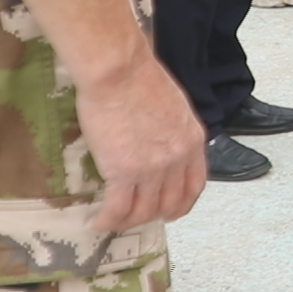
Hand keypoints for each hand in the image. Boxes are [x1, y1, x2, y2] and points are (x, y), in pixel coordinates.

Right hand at [74, 52, 207, 231]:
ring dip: (128, 221)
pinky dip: (108, 220)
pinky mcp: (124, 171)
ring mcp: (153, 167)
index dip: (182, 203)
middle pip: (170, 203)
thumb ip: (171, 129)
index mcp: (192, 139)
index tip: (170, 210)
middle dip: (153, 216)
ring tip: (113, 220)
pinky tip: (97, 222)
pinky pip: (118, 208)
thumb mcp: (172, 104)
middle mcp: (178, 158)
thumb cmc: (138, 76)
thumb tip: (158, 140)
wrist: (119, 69)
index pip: (195, 184)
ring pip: (144, 211)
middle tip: (136, 217)